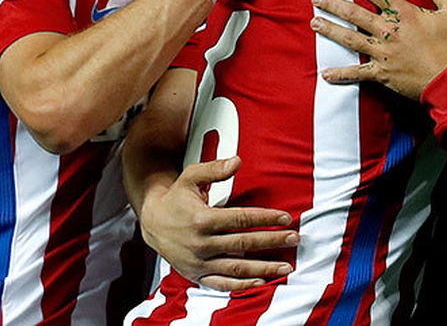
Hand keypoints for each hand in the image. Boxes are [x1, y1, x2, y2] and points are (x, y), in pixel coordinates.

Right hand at [140, 156, 298, 290]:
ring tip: (286, 266)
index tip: (286, 218)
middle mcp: (200, 243)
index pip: (241, 219)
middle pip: (243, 244)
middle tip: (294, 238)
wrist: (152, 223)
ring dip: (264, 268)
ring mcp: (199, 262)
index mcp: (201, 219)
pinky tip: (261, 281)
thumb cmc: (177, 198)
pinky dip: (242, 285)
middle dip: (271, 241)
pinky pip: (222, 284)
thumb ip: (214, 169)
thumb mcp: (191, 177)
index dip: (265, 218)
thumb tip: (237, 161)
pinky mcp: (196, 275)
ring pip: (236, 268)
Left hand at [310, 0, 446, 99]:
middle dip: (333, 4)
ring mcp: (383, 53)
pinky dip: (341, 74)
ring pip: (350, 39)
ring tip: (314, 23)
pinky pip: (357, 73)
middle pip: (355, 14)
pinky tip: (326, 73)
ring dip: (331, 30)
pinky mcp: (383, 74)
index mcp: (404, 14)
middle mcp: (389, 31)